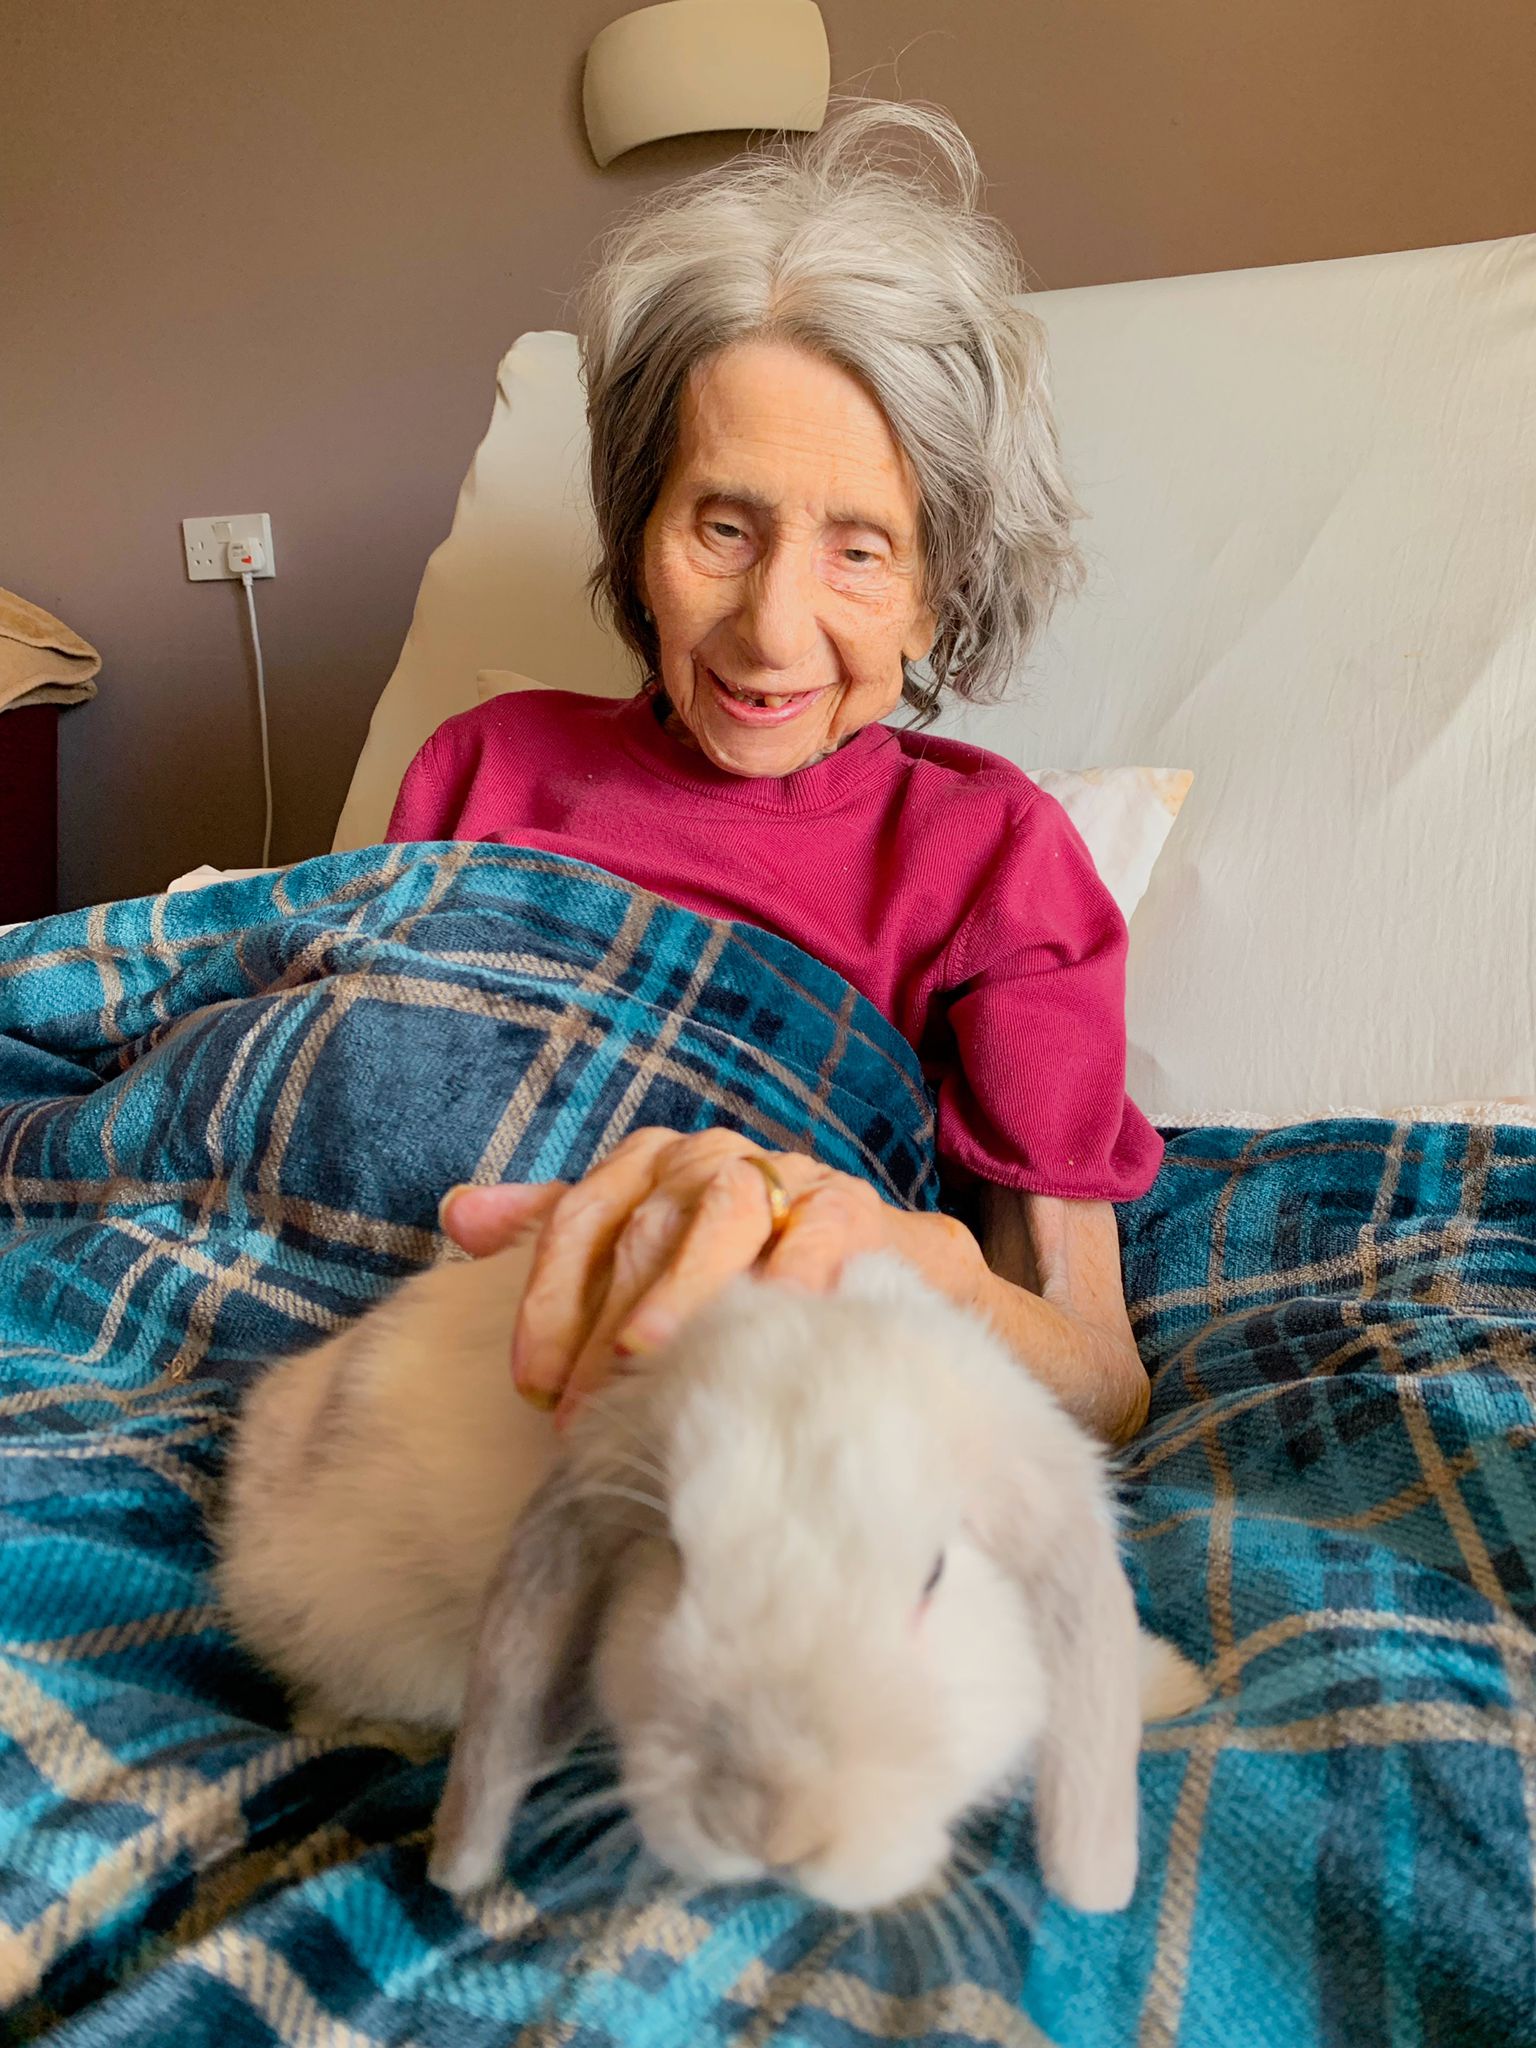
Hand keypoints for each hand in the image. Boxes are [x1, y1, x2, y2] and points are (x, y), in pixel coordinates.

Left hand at [438, 1127, 984, 1429]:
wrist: (896, 1281)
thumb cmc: (751, 1277)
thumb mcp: (651, 1253)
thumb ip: (560, 1231)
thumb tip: (456, 1214)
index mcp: (656, 1164)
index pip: (582, 1214)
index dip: (548, 1299)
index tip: (531, 1386)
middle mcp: (714, 1159)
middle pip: (643, 1229)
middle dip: (604, 1329)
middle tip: (583, 1419)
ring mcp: (790, 1178)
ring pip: (718, 1218)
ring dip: (679, 1293)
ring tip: (648, 1365)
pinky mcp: (856, 1211)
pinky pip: (814, 1235)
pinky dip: (784, 1278)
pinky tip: (758, 1336)